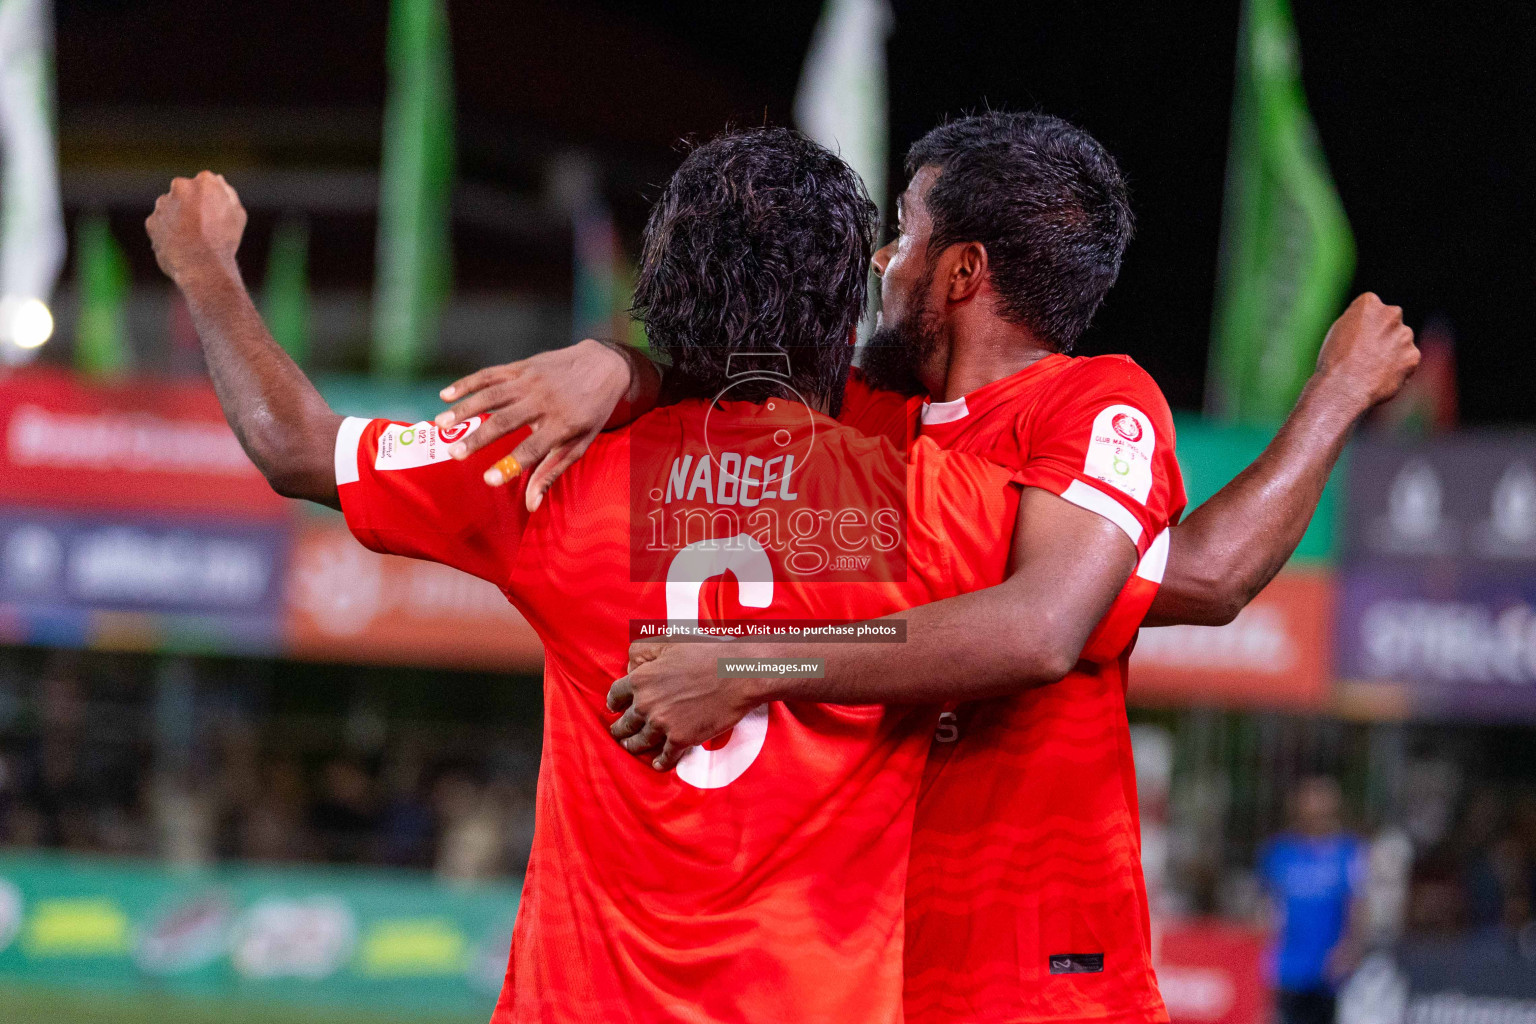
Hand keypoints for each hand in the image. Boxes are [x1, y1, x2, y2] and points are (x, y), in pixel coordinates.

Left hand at [145, 171, 247, 284]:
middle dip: (191, 204)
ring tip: (192, 240)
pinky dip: (168, 233)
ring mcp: (163, 204)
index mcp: (204, 181)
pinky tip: (181, 246)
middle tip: (203, 227)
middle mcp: (180, 186)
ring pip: (170, 207)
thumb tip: (218, 179)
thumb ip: (227, 193)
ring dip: (178, 218)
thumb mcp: (237, 215)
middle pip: (185, 192)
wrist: (202, 267)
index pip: (206, 183)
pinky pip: (160, 225)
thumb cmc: (224, 241)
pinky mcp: (151, 221)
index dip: (211, 200)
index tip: (216, 214)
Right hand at [434, 339, 633, 510]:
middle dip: (479, 438)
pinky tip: (446, 396)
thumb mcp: (581, 444)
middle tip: (454, 454)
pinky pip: (489, 374)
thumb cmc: (590, 411)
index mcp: (563, 424)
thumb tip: (531, 505)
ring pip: (492, 395)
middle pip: (506, 421)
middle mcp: (545, 400)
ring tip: (441, 424)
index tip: (489, 480)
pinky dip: (467, 384)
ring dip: (465, 409)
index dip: (511, 465)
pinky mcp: (521, 366)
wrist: (604, 365)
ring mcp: (531, 380)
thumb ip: (552, 472)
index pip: (533, 449)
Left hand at [605, 642, 764, 771]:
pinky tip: (658, 763)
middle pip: (624, 723)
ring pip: (639, 742)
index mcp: (642, 679)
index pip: (616, 695)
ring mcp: (663, 724)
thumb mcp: (669, 641)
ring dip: (633, 746)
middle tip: (619, 733)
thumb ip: (644, 651)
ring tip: (631, 748)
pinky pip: (665, 757)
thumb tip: (630, 666)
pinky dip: (660, 762)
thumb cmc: (708, 653)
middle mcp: (646, 703)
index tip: (615, 708)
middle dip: (619, 729)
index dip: (614, 703)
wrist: (738, 673)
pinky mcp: (682, 739)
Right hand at [1314, 293, 1419, 410]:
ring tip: (1371, 369)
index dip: (1361, 326)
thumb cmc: (1334, 361)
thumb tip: (1373, 327)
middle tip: (1364, 355)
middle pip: (1389, 323)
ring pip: (1400, 341)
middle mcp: (1391, 313)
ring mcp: (1405, 334)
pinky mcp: (1413, 355)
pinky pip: (1407, 361)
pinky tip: (1380, 377)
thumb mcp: (1338, 330)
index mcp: (1369, 303)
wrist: (1344, 388)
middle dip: (1382, 335)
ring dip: (1391, 351)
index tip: (1352, 340)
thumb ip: (1360, 322)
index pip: (1370, 309)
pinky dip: (1398, 369)